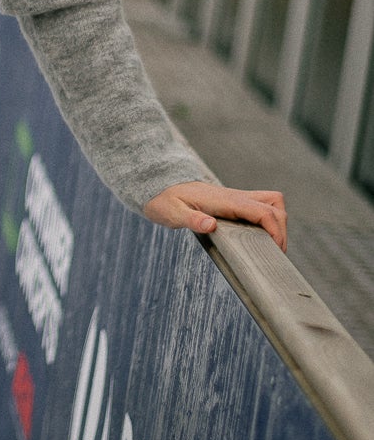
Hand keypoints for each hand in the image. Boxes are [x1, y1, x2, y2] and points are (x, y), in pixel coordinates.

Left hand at [143, 180, 286, 251]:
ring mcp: (235, 198)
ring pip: (270, 202)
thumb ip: (192, 219)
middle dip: (281, 229)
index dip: (276, 230)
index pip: (263, 211)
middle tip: (275, 253)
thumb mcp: (172, 213)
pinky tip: (258, 239)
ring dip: (277, 221)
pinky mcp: (233, 203)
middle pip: (274, 205)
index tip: (276, 250)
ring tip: (271, 246)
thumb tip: (210, 225)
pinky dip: (267, 220)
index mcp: (225, 200)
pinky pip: (259, 207)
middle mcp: (234, 196)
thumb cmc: (164, 200)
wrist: (158, 186)